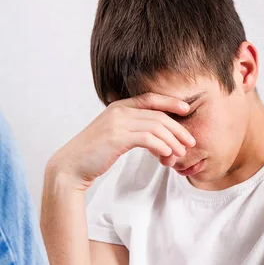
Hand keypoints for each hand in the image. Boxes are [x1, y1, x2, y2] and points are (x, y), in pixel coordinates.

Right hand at [46, 93, 195, 190]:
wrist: (71, 166)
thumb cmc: (94, 154)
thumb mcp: (114, 135)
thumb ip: (131, 130)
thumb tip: (157, 138)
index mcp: (119, 107)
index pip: (151, 98)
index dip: (171, 102)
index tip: (187, 109)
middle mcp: (119, 111)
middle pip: (158, 115)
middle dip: (178, 128)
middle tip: (190, 142)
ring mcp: (117, 123)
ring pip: (156, 127)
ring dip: (173, 141)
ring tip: (180, 154)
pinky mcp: (117, 138)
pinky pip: (148, 139)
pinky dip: (161, 147)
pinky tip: (166, 156)